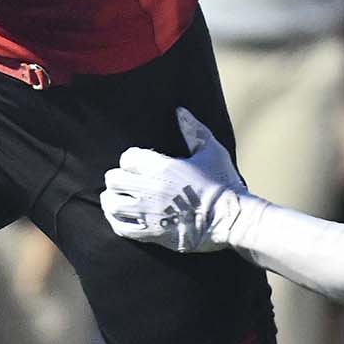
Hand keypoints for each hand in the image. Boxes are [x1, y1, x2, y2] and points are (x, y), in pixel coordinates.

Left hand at [102, 108, 250, 252]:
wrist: (231, 220)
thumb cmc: (223, 183)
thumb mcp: (211, 150)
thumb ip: (193, 130)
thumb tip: (179, 111)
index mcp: (162, 166)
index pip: (127, 158)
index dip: (131, 160)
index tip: (138, 166)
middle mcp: (151, 188)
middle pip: (114, 179)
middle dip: (118, 179)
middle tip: (127, 182)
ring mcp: (149, 212)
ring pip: (112, 203)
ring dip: (113, 200)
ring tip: (119, 199)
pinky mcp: (151, 232)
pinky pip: (120, 227)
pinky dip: (116, 221)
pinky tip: (121, 218)